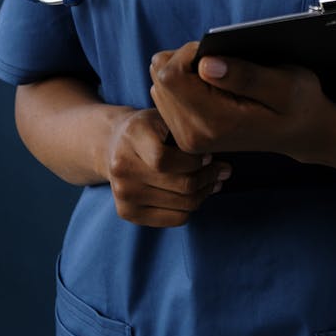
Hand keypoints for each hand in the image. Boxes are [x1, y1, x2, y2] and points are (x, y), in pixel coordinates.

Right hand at [105, 106, 231, 226]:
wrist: (112, 145)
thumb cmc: (148, 128)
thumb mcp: (162, 116)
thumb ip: (185, 131)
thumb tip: (218, 148)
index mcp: (132, 137)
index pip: (164, 159)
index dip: (193, 161)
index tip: (208, 155)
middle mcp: (123, 169)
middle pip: (179, 185)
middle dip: (209, 178)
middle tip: (223, 170)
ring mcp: (123, 194)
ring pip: (181, 205)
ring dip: (204, 193)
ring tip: (215, 181)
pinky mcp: (128, 213)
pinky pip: (174, 219)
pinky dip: (192, 207)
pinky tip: (198, 193)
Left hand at [149, 43, 332, 160]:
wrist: (300, 133)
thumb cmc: (297, 104)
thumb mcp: (285, 85)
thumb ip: (244, 76)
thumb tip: (204, 65)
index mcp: (215, 123)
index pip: (170, 75)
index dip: (188, 53)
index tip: (217, 51)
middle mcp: (193, 135)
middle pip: (160, 77)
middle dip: (185, 59)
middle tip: (222, 62)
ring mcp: (187, 137)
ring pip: (159, 84)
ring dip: (185, 70)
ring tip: (220, 75)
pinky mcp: (185, 133)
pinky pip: (165, 94)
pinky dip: (184, 81)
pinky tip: (211, 85)